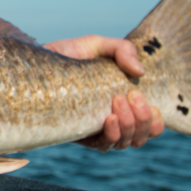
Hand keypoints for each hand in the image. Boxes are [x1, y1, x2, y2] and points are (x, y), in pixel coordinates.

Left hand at [44, 35, 164, 151]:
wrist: (35, 62)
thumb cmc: (69, 55)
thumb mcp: (97, 45)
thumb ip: (122, 50)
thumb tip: (140, 72)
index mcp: (123, 105)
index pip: (149, 126)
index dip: (155, 123)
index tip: (150, 103)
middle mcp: (111, 121)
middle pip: (139, 138)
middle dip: (142, 120)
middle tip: (131, 95)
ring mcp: (94, 130)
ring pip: (124, 143)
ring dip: (128, 126)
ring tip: (117, 100)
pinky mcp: (77, 134)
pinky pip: (102, 145)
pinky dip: (111, 134)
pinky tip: (108, 118)